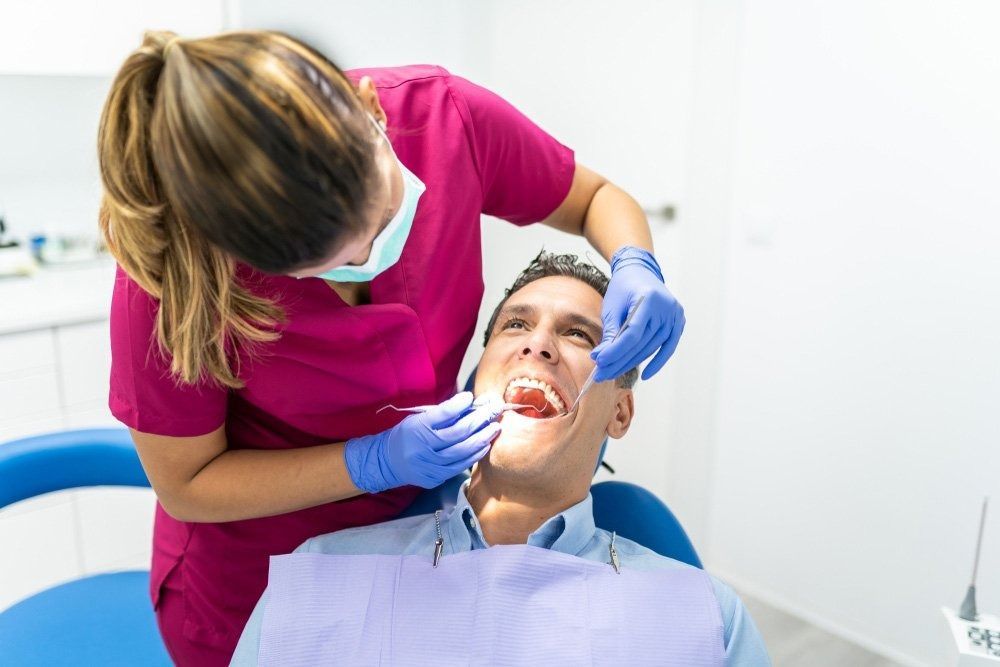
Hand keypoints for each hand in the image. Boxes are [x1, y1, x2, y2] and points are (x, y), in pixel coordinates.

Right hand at [345, 392, 501, 492]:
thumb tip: (470, 404)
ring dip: (482, 438)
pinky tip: (484, 446)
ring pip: (462, 451)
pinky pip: (459, 466)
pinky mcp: (435, 477)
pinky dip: (474, 455)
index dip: (459, 405)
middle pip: (458, 433)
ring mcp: (429, 465)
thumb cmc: (407, 435)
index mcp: (417, 427)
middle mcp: (423, 447)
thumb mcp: (419, 418)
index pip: (442, 414)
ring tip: (495, 428)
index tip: (471, 396)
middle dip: (480, 420)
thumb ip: (442, 414)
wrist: (387, 462)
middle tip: (495, 411)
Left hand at [591, 247, 684, 381]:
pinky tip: (645, 375)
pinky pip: (668, 347)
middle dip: (619, 361)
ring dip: (631, 363)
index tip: (599, 362)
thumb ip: (610, 332)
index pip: (632, 333)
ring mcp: (675, 316)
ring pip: (651, 348)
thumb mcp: (612, 307)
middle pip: (641, 344)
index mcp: (649, 299)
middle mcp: (666, 308)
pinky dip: (657, 362)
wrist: (641, 272)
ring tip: (613, 372)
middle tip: (601, 374)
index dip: (616, 350)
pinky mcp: (678, 323)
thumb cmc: (623, 288)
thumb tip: (601, 358)